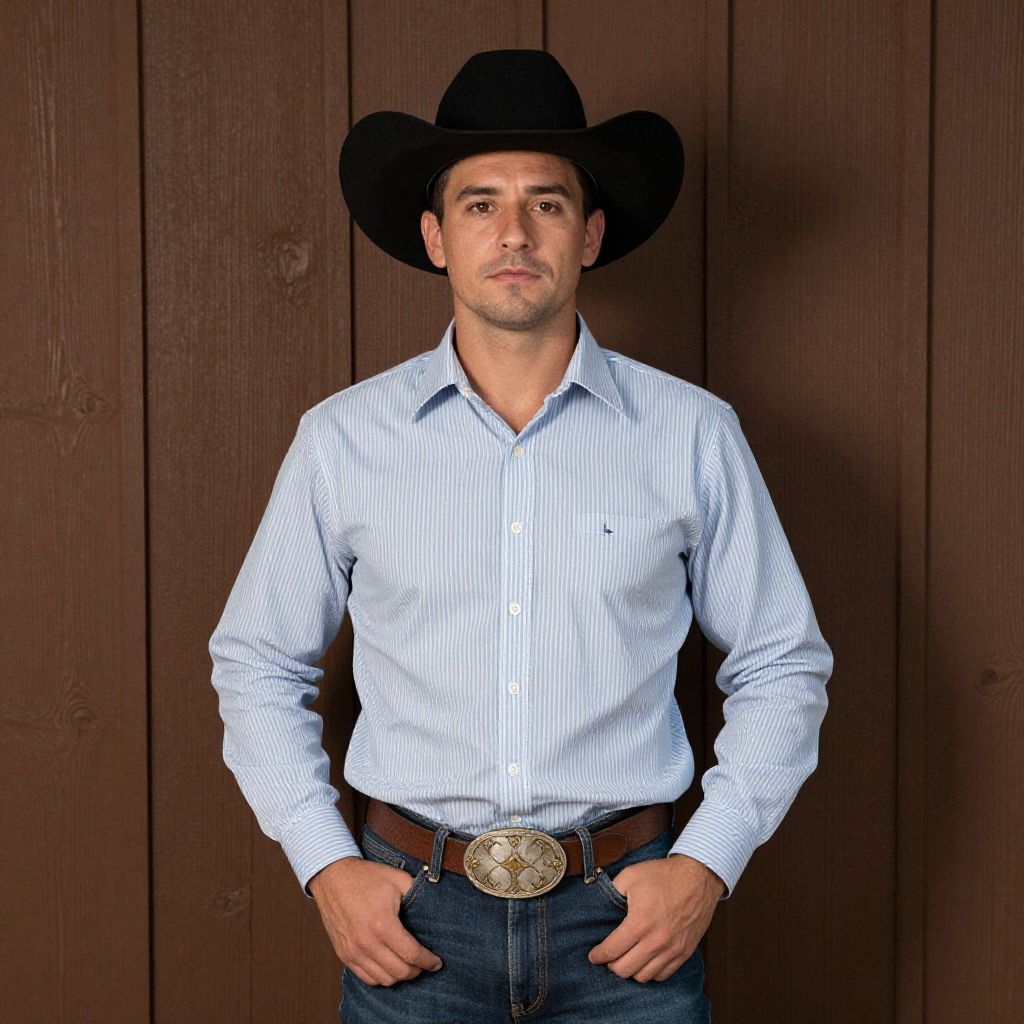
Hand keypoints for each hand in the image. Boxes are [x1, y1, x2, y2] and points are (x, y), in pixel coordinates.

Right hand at [308, 856, 443, 985]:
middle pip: (400, 972)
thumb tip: (435, 905)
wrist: (333, 876)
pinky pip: (366, 978)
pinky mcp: (344, 954)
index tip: (437, 962)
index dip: (428, 961)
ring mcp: (353, 951)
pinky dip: (381, 977)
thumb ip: (418, 893)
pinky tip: (390, 967)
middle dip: (417, 971)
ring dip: (400, 977)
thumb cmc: (365, 877)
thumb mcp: (397, 879)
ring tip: (409, 966)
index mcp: (382, 924)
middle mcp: (367, 942)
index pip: (412, 954)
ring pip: (383, 980)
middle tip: (425, 964)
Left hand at [587, 854, 723, 982]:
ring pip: (644, 976)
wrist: (698, 877)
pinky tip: (644, 961)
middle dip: (611, 965)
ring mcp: (672, 949)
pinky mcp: (684, 952)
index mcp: (640, 922)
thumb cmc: (663, 875)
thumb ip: (611, 891)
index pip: (612, 950)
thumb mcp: (631, 875)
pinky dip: (650, 972)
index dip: (598, 955)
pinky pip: (663, 975)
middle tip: (608, 957)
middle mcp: (656, 940)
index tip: (593, 955)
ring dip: (631, 970)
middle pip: (625, 970)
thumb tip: (597, 903)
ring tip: (625, 959)